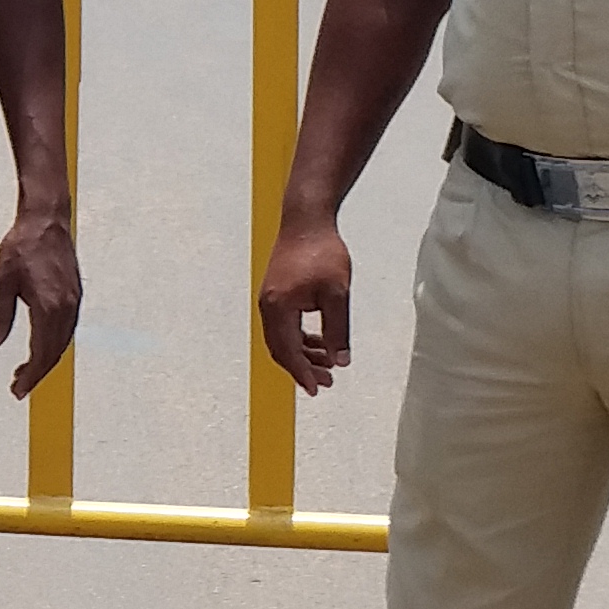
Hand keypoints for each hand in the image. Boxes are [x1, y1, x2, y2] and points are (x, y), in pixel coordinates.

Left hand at [0, 208, 81, 397]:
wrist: (46, 220)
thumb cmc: (23, 245)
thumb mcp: (4, 281)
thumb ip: (1, 316)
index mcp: (48, 307)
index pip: (41, 353)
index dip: (30, 375)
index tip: (18, 389)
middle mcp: (66, 308)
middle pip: (54, 352)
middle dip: (37, 373)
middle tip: (18, 386)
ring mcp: (74, 301)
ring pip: (63, 342)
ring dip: (47, 360)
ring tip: (26, 371)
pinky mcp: (75, 295)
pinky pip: (67, 328)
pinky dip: (55, 344)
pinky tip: (41, 347)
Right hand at [258, 213, 355, 394]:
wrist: (306, 219)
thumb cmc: (321, 251)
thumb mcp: (336, 294)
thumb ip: (338, 330)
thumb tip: (341, 360)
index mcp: (278, 308)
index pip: (287, 351)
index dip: (302, 373)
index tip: (316, 389)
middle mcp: (268, 305)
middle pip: (281, 348)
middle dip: (303, 367)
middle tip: (326, 382)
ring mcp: (270, 298)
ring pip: (283, 337)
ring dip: (303, 353)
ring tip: (328, 363)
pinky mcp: (277, 292)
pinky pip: (285, 324)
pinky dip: (300, 337)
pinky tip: (319, 341)